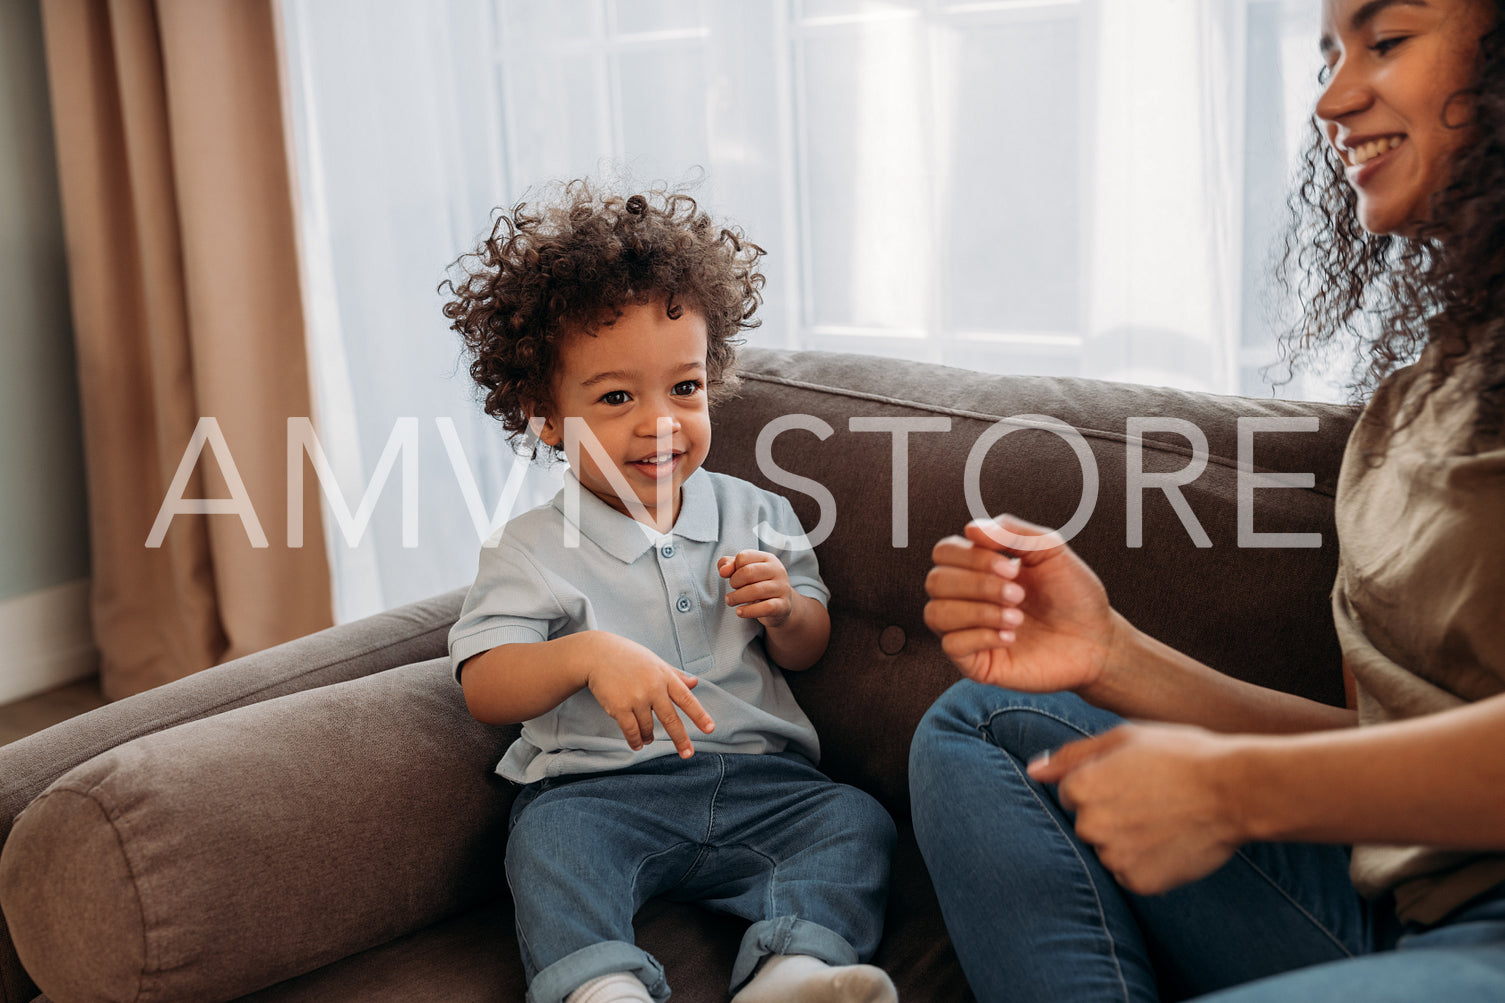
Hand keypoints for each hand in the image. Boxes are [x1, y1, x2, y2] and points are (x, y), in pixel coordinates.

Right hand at [585, 636, 714, 757]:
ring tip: (648, 739)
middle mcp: (653, 687)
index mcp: (664, 676)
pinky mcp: (619, 707)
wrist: (597, 655)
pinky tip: (637, 744)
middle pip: (670, 719)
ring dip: (649, 737)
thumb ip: (675, 675)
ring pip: (648, 728)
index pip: (686, 698)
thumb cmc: (629, 657)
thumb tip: (695, 683)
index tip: (710, 729)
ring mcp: (635, 698)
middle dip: (680, 738)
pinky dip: (635, 741)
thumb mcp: (655, 662)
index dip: (699, 715)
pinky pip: (631, 731)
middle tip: (687, 753)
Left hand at [718, 550, 794, 627]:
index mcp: (768, 558)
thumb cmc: (759, 585)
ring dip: (737, 598)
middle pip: (748, 572)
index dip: (733, 568)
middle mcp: (777, 570)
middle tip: (732, 590)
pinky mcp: (783, 605)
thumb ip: (729, 565)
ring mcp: (782, 588)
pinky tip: (740, 612)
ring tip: (730, 601)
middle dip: (734, 582)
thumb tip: (723, 571)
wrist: (780, 607)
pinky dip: (749, 611)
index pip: (743, 557)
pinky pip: (765, 608)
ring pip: (755, 591)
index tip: (732, 577)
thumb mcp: (743, 571)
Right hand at [923, 514, 1115, 693]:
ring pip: (936, 614)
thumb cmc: (1073, 594)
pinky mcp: (975, 663)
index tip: (1013, 567)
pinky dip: (981, 636)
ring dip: (978, 611)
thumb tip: (970, 529)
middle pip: (935, 581)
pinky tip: (1011, 637)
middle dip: (977, 584)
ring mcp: (968, 631)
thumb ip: (1013, 531)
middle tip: (1018, 593)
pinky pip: (951, 646)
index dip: (971, 556)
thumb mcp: (1050, 550)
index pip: (944, 552)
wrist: (1097, 640)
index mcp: (978, 568)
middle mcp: (966, 598)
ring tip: (1017, 616)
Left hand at [1028, 723, 1244, 894]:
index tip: (1134, 780)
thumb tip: (1034, 770)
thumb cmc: (1181, 755)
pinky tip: (1171, 842)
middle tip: (1152, 800)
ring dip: (1128, 841)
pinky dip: (1146, 864)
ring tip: (1164, 820)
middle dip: (1111, 814)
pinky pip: (1130, 874)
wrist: (1235, 790)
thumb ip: (1072, 756)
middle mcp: (1090, 825)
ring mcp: (1114, 857)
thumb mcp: (1124, 739)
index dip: (1104, 784)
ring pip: (1108, 851)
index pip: (1071, 794)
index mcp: (1081, 787)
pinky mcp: (1139, 882)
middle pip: (1087, 825)